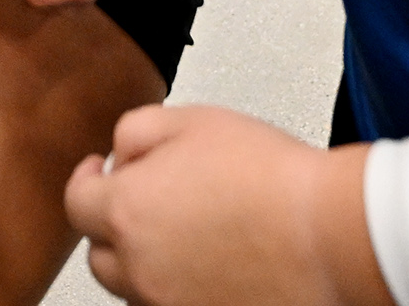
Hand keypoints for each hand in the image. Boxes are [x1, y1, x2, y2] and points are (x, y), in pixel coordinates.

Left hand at [67, 106, 384, 305]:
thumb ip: (136, 131)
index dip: (87, 182)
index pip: (76, 203)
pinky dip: (181, 289)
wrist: (332, 234)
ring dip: (147, 262)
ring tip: (188, 237)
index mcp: (127, 211)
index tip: (98, 174)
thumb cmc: (273, 179)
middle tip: (146, 205)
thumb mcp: (192, 121)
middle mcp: (141, 268)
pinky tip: (212, 266)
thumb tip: (119, 155)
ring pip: (136, 288)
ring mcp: (170, 305)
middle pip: (101, 255)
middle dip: (114, 227)